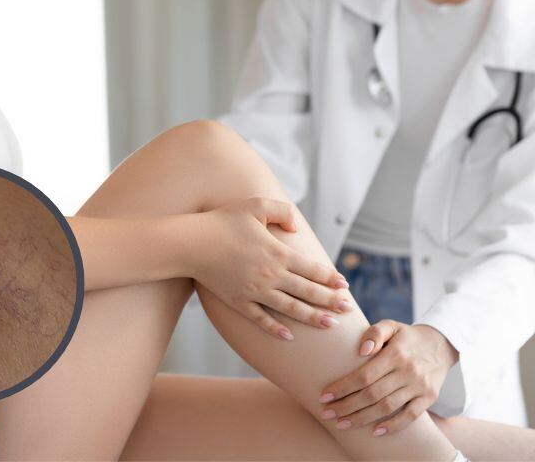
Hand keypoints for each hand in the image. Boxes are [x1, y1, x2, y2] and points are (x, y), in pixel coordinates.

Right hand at [191, 195, 353, 340]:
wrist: (192, 243)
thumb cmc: (223, 221)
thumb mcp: (256, 206)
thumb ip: (282, 212)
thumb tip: (297, 228)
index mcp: (279, 253)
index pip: (313, 270)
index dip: (331, 278)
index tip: (344, 286)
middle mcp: (272, 276)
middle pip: (308, 292)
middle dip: (331, 301)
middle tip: (348, 309)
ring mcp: (256, 292)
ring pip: (291, 309)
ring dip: (313, 318)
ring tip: (330, 325)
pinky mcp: (239, 302)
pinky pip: (262, 320)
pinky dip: (276, 329)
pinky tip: (288, 336)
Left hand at [318, 320, 458, 435]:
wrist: (442, 343)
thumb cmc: (407, 336)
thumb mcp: (391, 326)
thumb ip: (374, 333)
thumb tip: (362, 350)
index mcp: (395, 354)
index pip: (364, 375)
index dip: (343, 387)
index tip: (324, 396)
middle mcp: (408, 371)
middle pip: (372, 394)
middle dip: (346, 406)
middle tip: (327, 414)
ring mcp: (419, 386)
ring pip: (387, 407)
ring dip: (362, 418)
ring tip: (343, 423)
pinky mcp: (429, 398)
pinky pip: (411, 416)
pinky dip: (393, 426)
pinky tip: (375, 432)